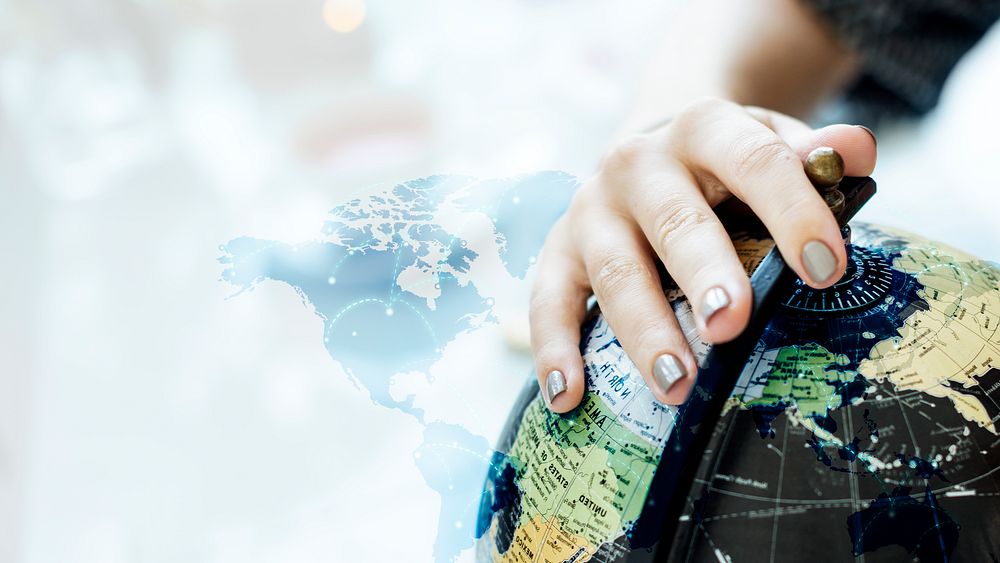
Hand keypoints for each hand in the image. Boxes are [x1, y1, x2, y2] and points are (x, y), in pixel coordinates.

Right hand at [530, 97, 876, 410]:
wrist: (646, 153)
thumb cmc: (722, 166)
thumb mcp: (766, 145)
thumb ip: (812, 155)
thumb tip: (858, 151)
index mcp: (702, 129)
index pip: (754, 161)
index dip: (792, 211)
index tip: (825, 269)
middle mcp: (638, 163)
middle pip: (674, 220)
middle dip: (702, 274)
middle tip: (730, 326)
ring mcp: (591, 209)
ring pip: (615, 270)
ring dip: (643, 329)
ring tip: (677, 383)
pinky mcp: (557, 251)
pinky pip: (547, 301)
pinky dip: (554, 348)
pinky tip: (568, 396)